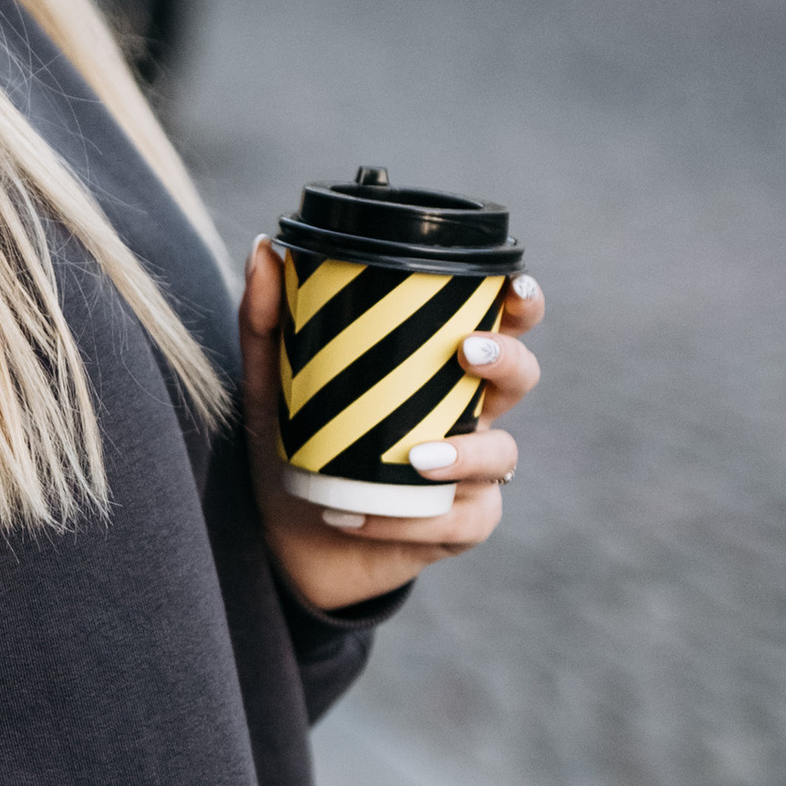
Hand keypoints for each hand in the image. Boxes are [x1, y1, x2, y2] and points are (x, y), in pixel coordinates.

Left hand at [242, 240, 544, 615]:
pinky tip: (356, 515)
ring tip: (416, 458)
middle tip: (467, 353)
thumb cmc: (295, 447)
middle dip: (508, 361)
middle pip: (521, 377)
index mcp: (436, 367)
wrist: (282, 537)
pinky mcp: (456, 527)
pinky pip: (456, 522)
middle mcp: (465, 413)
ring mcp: (468, 474)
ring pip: (501, 456)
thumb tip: (264, 248)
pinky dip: (407, 520)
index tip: (510, 286)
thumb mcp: (271, 385)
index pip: (498, 323)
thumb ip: (267, 321)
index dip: (521, 303)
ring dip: (467, 453)